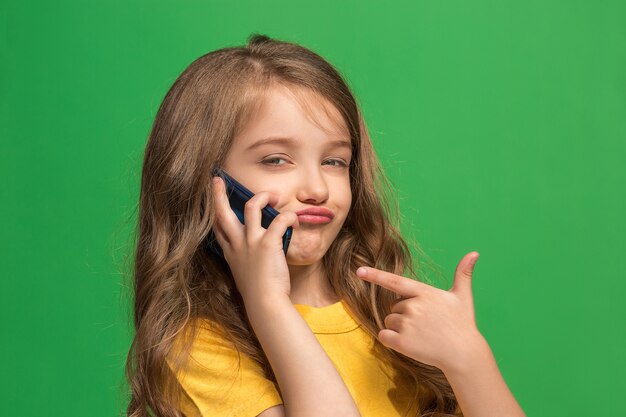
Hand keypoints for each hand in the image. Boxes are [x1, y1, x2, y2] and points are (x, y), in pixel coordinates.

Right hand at [211, 176, 299, 301]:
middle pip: (222, 212)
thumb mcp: (244, 275)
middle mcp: (238, 244)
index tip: (213, 199)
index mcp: (231, 252)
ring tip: (274, 195)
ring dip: (263, 196)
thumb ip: (245, 261)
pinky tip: (295, 222)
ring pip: (251, 206)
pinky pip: (279, 219)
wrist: (265, 305)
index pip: (217, 227)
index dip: (214, 211)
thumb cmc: (259, 294)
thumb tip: (254, 255)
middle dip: (219, 194)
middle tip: (217, 179)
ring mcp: (251, 242)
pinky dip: (289, 216)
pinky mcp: (268, 243)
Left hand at [355, 252, 485, 373]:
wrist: (464, 355)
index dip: (375, 275)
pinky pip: (384, 336)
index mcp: (424, 292)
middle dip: (404, 314)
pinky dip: (392, 340)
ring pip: (389, 321)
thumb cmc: (463, 324)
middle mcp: (413, 306)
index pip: (395, 281)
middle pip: (394, 307)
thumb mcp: (463, 297)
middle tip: (425, 324)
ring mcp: (407, 324)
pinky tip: (410, 344)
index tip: (359, 271)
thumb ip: (463, 274)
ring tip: (421, 335)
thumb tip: (474, 253)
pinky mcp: (402, 342)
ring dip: (399, 328)